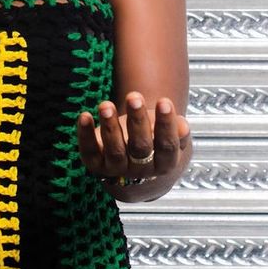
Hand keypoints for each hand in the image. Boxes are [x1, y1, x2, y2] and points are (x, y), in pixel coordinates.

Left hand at [76, 91, 190, 180]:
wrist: (134, 172)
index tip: (164, 101)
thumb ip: (178, 133)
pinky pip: (89, 152)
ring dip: (110, 126)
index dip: (166, 125)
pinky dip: (85, 135)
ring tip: (106, 105)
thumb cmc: (156, 145)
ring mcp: (117, 170)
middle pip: (140, 147)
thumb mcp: (171, 139)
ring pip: (115, 151)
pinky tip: (85, 116)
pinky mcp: (96, 165)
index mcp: (164, 165)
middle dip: (137, 120)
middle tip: (134, 97)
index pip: (167, 146)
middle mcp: (141, 171)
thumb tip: (182, 126)